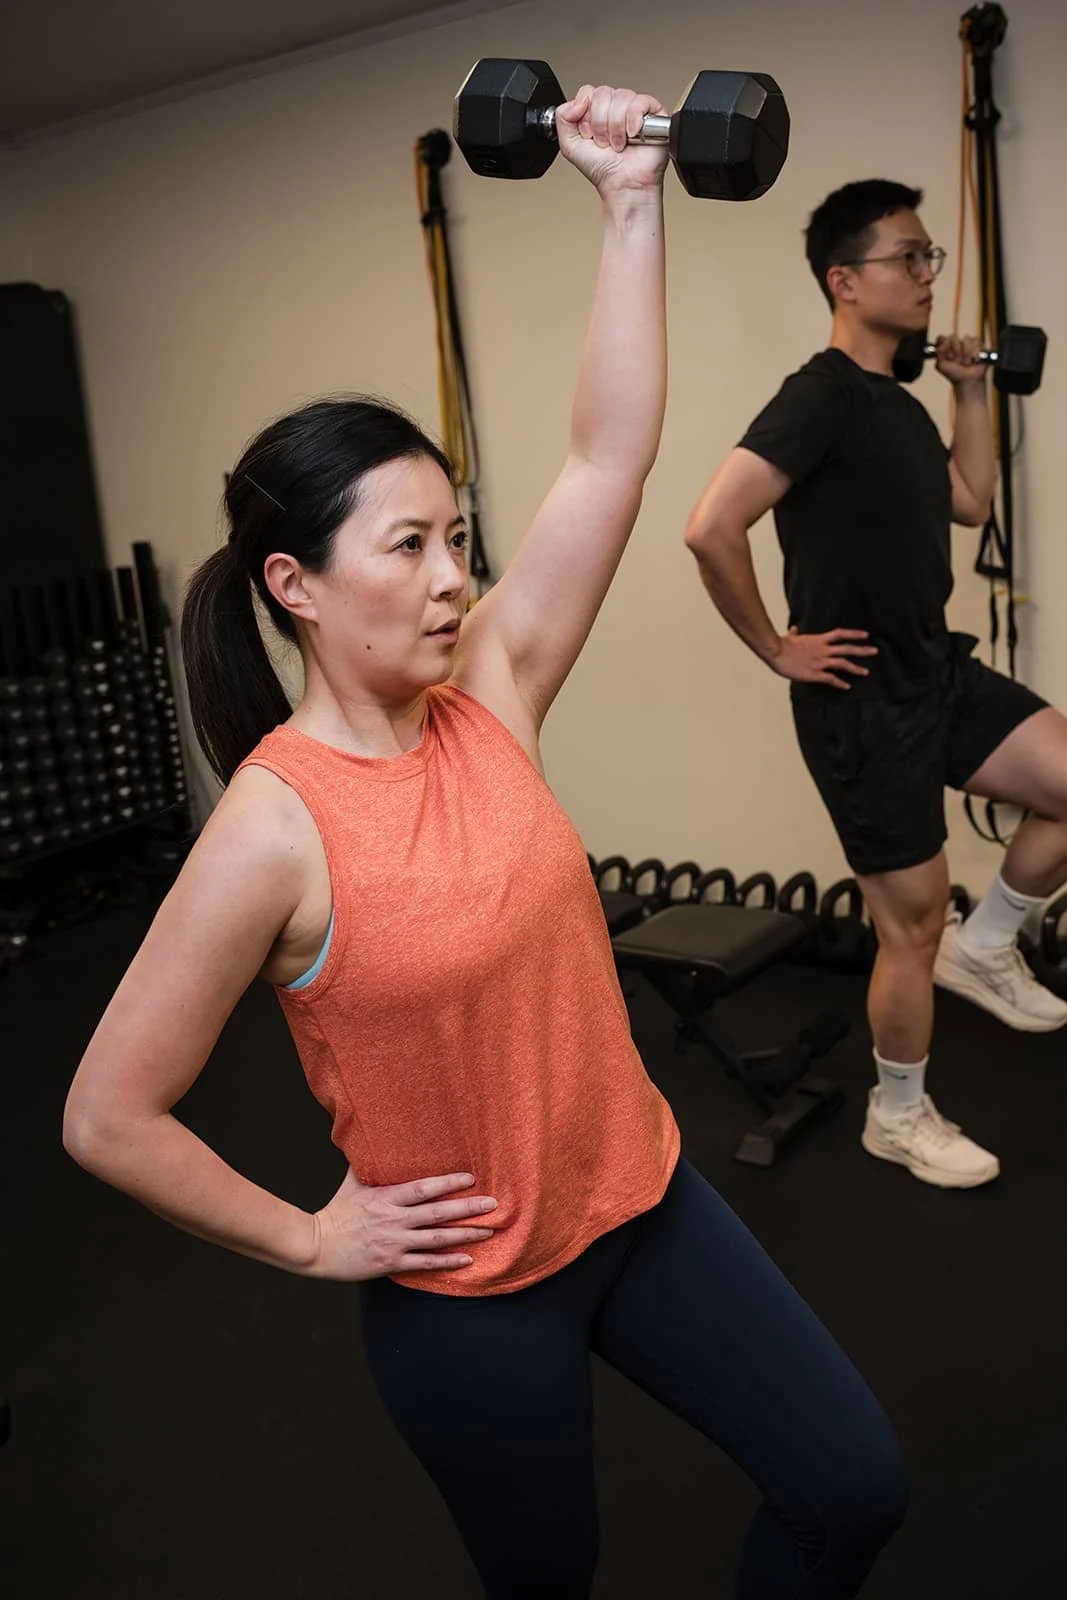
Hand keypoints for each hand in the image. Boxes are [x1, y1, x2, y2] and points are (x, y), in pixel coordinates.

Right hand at [307, 1167, 496, 1280]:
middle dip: (467, 1208)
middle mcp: (393, 1219)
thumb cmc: (336, 1212)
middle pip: (437, 1212)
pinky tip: (467, 1259)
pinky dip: (447, 1261)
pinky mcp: (390, 1263)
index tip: (471, 1179)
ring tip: (488, 1231)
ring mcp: (393, 1243)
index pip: (422, 1188)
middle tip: (493, 1204)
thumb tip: (375, 1141)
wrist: (315, 1246)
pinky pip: (425, 1263)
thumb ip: (369, 1166)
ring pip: (436, 1238)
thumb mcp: (352, 1183)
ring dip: (465, 1235)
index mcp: (385, 1197)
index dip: (448, 1183)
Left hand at [555, 84, 668, 195]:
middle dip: (600, 124)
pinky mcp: (653, 113)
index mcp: (596, 110)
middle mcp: (614, 107)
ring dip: (615, 127)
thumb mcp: (569, 144)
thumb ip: (562, 117)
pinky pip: (640, 102)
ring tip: (619, 144)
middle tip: (605, 142)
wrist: (622, 185)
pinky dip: (633, 120)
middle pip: (603, 93)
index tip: (589, 135)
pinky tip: (632, 136)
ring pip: (620, 98)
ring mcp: (633, 109)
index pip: (588, 92)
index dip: (586, 115)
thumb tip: (578, 100)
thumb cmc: (602, 169)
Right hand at [768, 627, 877, 689]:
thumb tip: (794, 629)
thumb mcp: (790, 637)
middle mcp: (823, 650)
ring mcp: (820, 662)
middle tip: (875, 651)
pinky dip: (840, 683)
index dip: (854, 634)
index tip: (865, 635)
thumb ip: (794, 633)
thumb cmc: (781, 645)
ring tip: (865, 672)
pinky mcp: (815, 673)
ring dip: (855, 668)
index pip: (840, 634)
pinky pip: (831, 679)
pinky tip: (847, 687)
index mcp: (818, 640)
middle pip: (847, 649)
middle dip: (862, 650)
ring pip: (843, 664)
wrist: (776, 652)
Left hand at [933, 334, 984, 385]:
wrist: (967, 380)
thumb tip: (945, 340)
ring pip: (965, 339)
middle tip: (957, 361)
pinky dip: (974, 353)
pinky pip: (975, 342)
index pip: (941, 338)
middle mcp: (955, 343)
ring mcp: (966, 343)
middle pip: (953, 337)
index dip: (944, 345)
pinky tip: (972, 360)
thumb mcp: (940, 365)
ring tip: (965, 362)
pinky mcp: (977, 344)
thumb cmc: (954, 374)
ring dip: (965, 353)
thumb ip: (938, 352)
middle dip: (955, 351)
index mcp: (945, 347)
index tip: (947, 354)